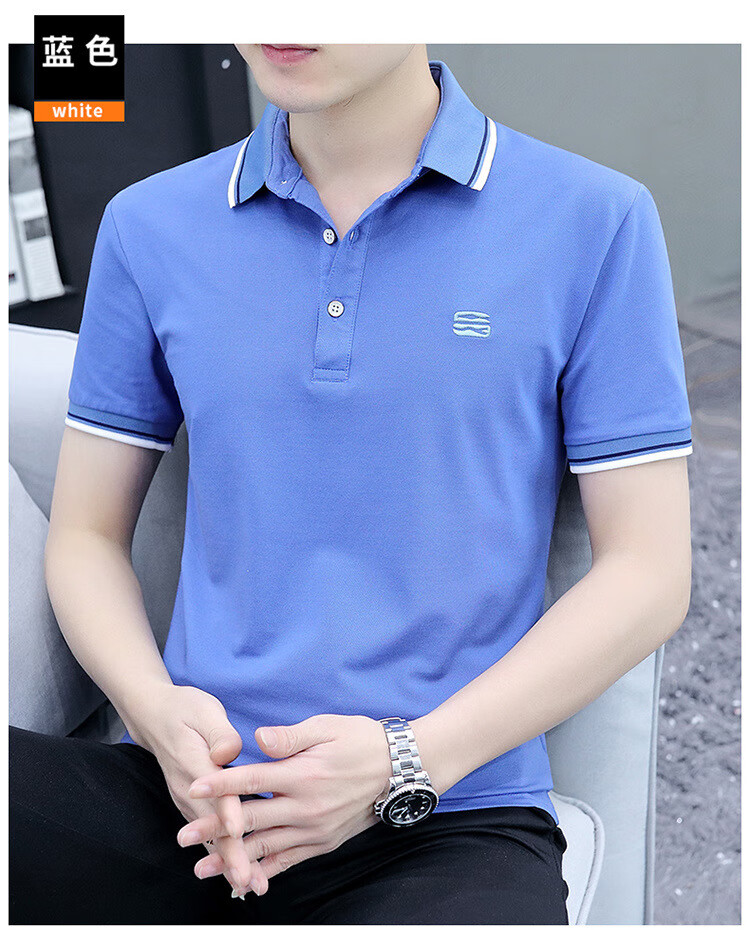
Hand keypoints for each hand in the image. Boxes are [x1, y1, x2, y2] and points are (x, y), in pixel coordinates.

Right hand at [124, 682, 268, 895]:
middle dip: (231, 854)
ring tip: (250, 885)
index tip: (239, 831)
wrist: (154, 717)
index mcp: (193, 763)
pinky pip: (209, 833)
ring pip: (210, 836)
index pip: (212, 792)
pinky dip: (223, 854)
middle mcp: (188, 789)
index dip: (226, 811)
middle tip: (249, 880)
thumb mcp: (204, 710)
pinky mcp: (193, 805)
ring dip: (229, 861)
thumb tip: (229, 751)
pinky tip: (240, 872)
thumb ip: (219, 732)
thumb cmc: (185, 709)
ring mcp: (188, 800)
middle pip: (211, 826)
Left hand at [177, 713, 392, 895]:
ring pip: (266, 848)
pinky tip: (244, 880)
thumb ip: (290, 736)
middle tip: (183, 837)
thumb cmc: (361, 740)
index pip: (253, 779)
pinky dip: (265, 873)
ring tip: (202, 866)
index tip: (194, 786)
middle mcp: (306, 807)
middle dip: (214, 829)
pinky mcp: (322, 843)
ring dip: (232, 858)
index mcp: (303, 774)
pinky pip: (288, 862)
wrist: (399, 769)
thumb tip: (258, 737)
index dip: (221, 784)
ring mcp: (314, 830)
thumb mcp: (327, 727)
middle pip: (252, 820)